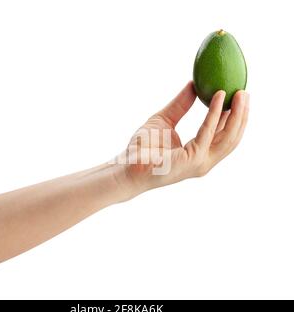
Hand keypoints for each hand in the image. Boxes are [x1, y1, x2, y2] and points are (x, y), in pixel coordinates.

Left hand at [119, 81, 248, 196]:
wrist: (128, 165)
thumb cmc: (144, 147)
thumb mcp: (165, 120)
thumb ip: (180, 105)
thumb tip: (193, 85)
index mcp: (199, 153)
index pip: (224, 136)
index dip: (234, 117)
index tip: (238, 97)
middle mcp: (204, 160)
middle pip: (232, 137)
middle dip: (241, 115)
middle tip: (244, 93)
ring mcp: (199, 162)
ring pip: (227, 137)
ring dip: (236, 114)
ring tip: (239, 93)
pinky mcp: (192, 160)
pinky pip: (207, 133)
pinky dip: (214, 114)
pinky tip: (218, 97)